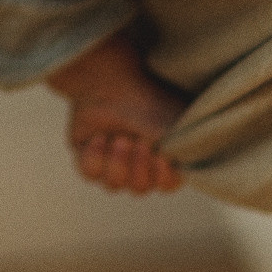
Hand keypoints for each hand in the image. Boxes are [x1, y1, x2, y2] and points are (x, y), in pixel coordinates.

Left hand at [46, 31, 186, 194]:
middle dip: (139, 166)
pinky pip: (89, 174)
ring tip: (119, 138)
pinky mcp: (87, 153)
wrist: (113, 81)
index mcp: (163, 157)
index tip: (161, 156)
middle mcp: (137, 162)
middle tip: (138, 141)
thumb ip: (185, 159)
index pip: (166, 186)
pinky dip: (96, 157)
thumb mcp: (177, 130)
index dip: (162, 177)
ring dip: (118, 162)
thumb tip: (185, 175)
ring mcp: (111, 159)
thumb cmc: (150, 102)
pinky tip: (100, 137)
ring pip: (113, 185)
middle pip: (139, 189)